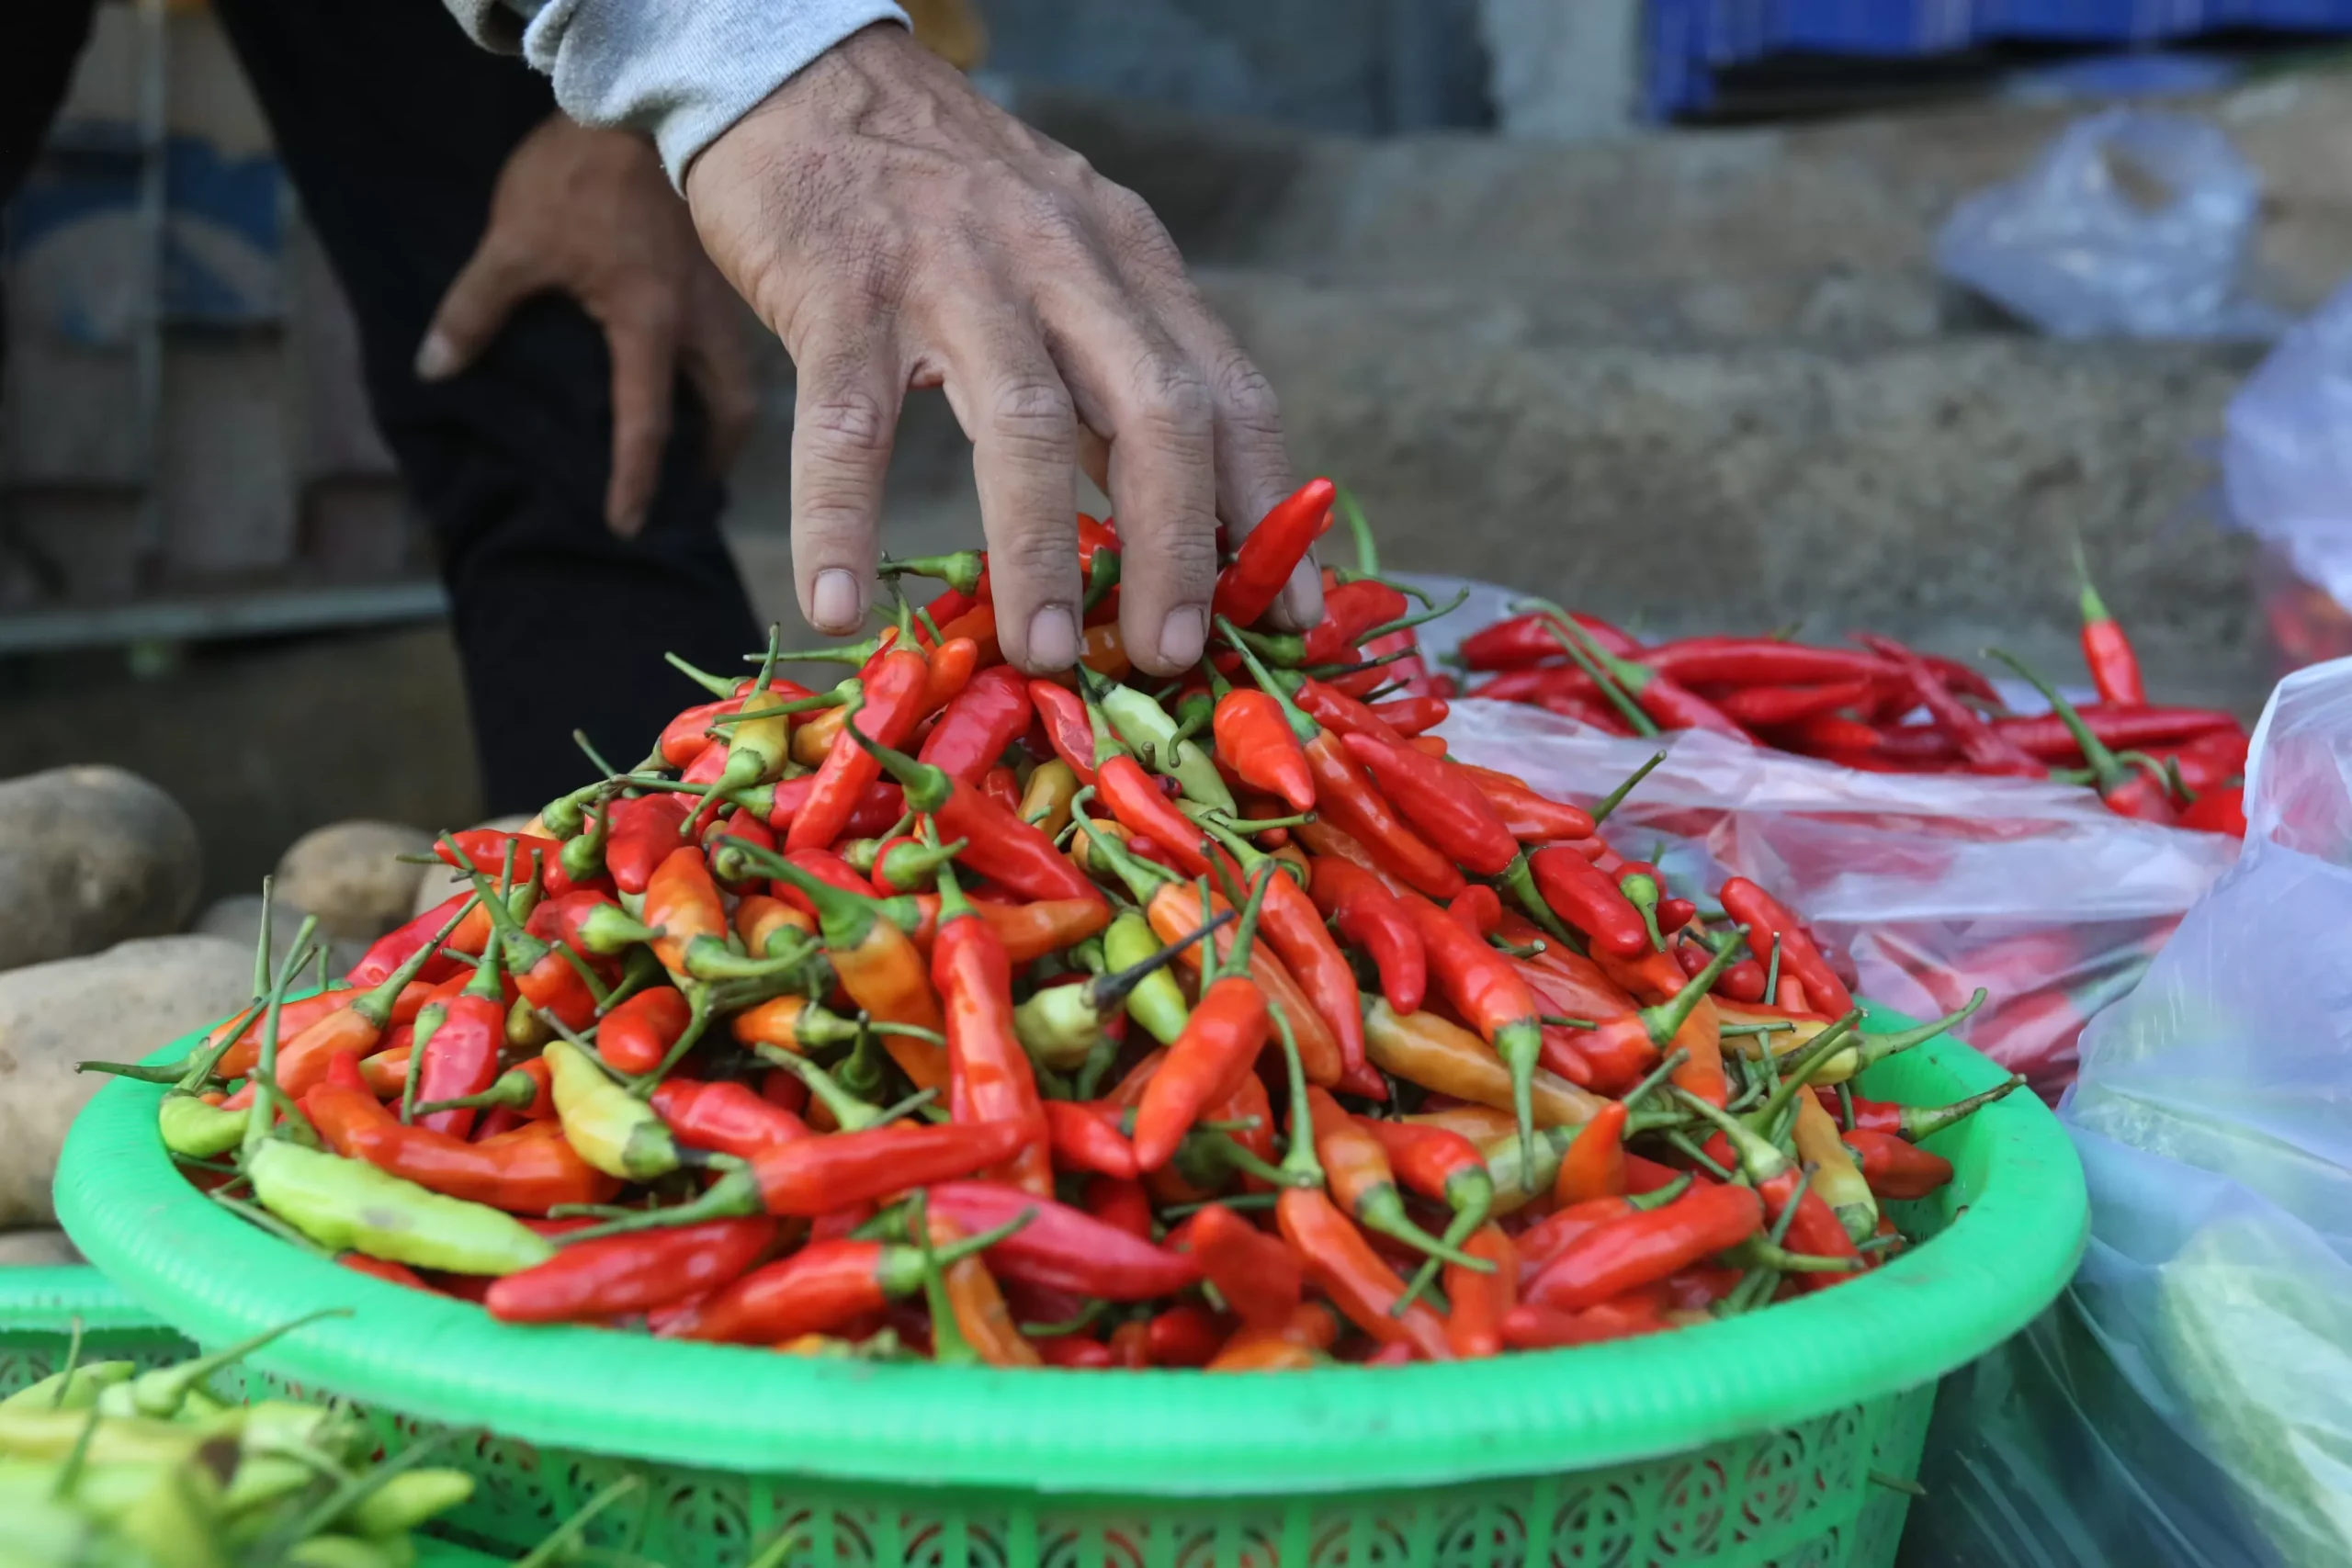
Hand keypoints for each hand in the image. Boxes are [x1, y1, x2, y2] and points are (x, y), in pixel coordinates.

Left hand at [416, 116, 754, 537]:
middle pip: (731, 409)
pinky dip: (724, 366)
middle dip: (718, 455)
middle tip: (697, 485)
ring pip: (745, 372)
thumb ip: (475, 309)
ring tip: (709, 438)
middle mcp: (699, 317)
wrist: (632, 104)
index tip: (628, 524)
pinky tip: (700, 369)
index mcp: (649, 322)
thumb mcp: (513, 241)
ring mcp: (722, 292)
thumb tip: (435, 369)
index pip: (647, 423)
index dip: (637, 481)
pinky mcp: (724, 268)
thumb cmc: (574, 173)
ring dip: (729, 413)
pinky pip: (736, 335)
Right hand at [682, 23, 1321, 674]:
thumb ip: (1117, 364)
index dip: (1267, 508)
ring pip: (1022, 423)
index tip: (1286, 613)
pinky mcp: (839, 289)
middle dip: (1178, 546)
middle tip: (1173, 653)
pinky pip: (847, 424)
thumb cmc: (939, 195)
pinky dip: (841, 522)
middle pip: (1155, 411)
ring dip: (1040, 551)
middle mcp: (1059, 257)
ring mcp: (949, 271)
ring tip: (1045, 653)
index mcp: (1127, 258)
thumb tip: (1175, 517)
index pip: (1229, 390)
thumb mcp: (1065, 252)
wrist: (806, 72)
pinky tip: (837, 602)